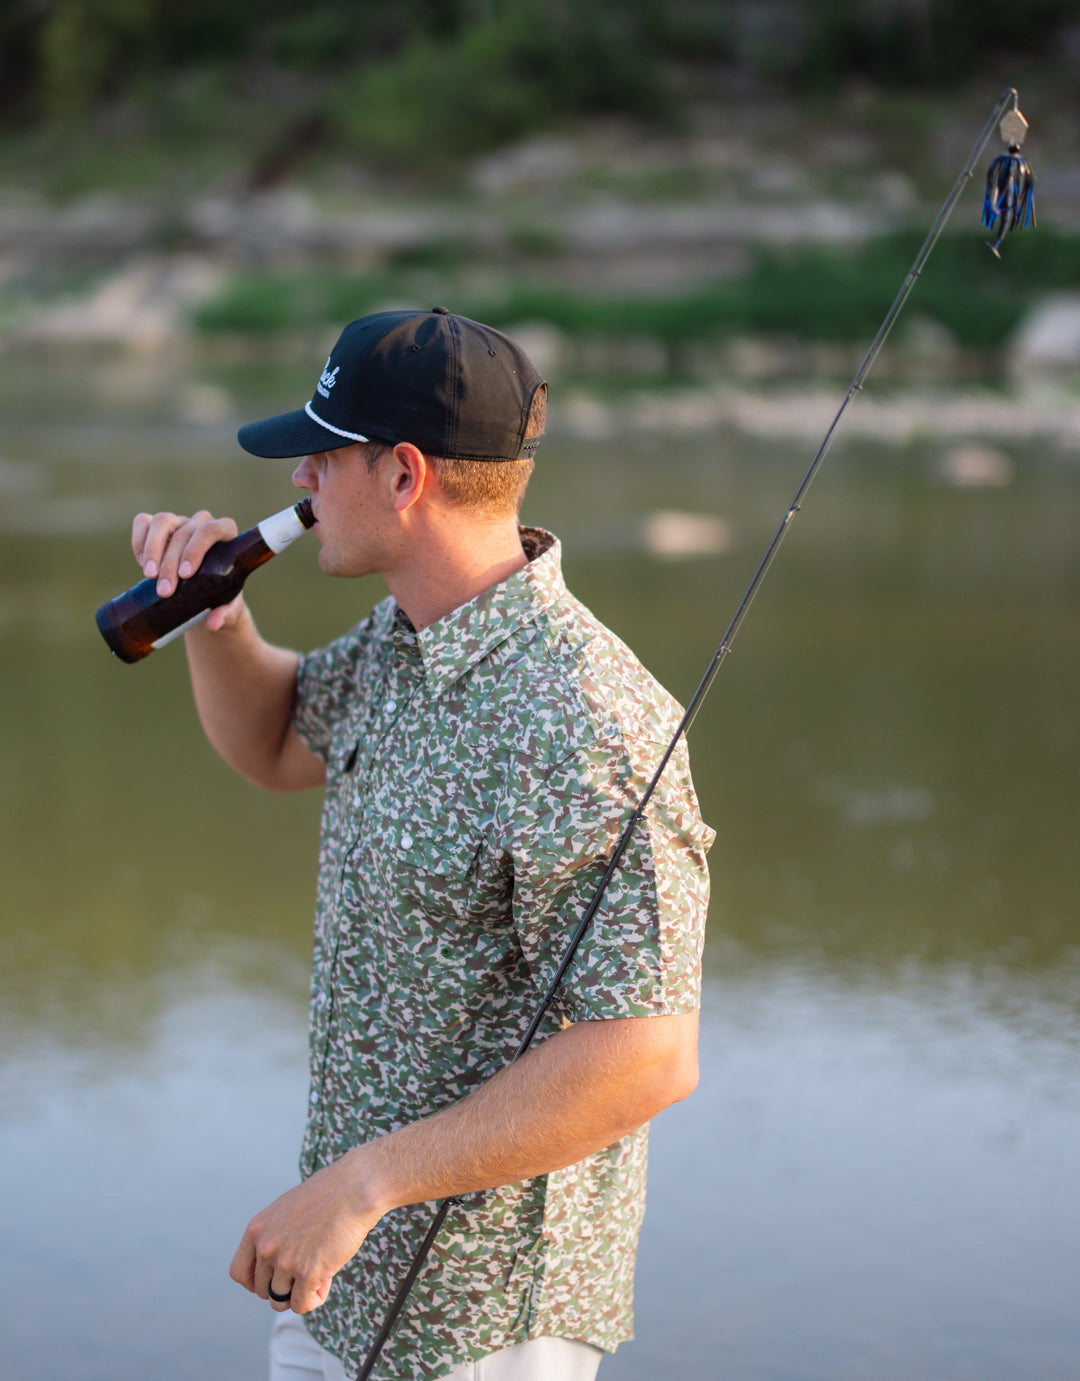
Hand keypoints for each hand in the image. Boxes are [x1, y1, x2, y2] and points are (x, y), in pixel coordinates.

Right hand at [131, 509, 243, 630]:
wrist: (204, 596)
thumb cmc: (221, 596)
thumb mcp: (228, 607)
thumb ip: (226, 615)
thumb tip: (213, 623)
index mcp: (226, 534)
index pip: (212, 529)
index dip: (196, 549)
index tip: (185, 575)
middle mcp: (202, 523)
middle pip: (184, 532)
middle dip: (171, 562)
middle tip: (165, 591)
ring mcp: (179, 522)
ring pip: (162, 521)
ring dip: (152, 549)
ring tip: (149, 576)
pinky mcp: (159, 528)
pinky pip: (143, 522)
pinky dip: (139, 540)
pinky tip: (142, 563)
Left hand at [228, 1155, 380, 1314]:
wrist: (354, 1188)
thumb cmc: (327, 1194)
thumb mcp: (286, 1210)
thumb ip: (274, 1236)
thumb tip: (276, 1268)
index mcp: (256, 1229)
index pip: (239, 1272)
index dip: (255, 1282)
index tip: (272, 1280)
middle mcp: (266, 1247)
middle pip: (262, 1290)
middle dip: (283, 1287)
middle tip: (306, 1272)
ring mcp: (285, 1262)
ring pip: (281, 1301)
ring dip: (300, 1293)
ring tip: (320, 1273)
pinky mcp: (308, 1273)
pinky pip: (302, 1305)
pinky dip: (314, 1299)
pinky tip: (327, 1281)